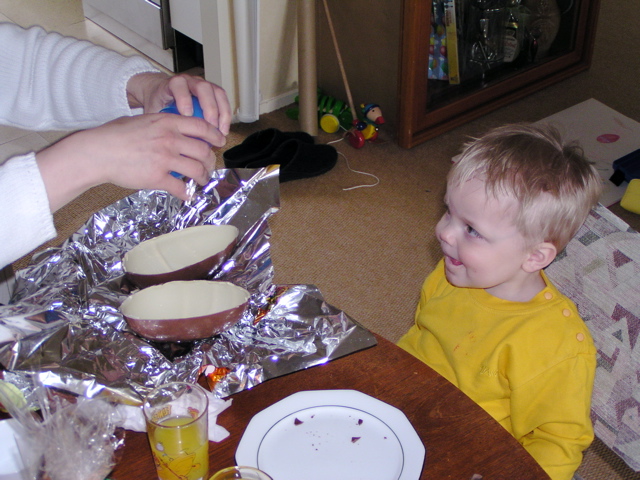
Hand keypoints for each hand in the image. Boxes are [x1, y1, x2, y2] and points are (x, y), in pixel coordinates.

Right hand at [36, 113, 220, 210]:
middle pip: (204, 151)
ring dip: (202, 177)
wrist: (97, 152)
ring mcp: (165, 159)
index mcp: (167, 122)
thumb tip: (176, 131)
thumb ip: (162, 125)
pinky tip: (187, 195)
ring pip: (196, 170)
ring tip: (201, 180)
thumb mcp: (143, 120)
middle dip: (211, 161)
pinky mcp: (157, 178)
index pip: (202, 127)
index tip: (220, 141)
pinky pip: (180, 188)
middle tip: (209, 166)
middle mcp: (170, 139)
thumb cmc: (115, 135)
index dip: (215, 135)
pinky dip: (187, 193)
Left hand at [127, 72, 231, 139]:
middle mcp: (190, 81)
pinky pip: (223, 100)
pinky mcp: (213, 92)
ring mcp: (204, 85)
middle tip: (210, 126)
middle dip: (209, 107)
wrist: (161, 93)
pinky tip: (223, 130)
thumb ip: (161, 122)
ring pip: (217, 92)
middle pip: (203, 87)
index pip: (179, 85)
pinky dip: (226, 115)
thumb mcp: (155, 112)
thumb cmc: (159, 104)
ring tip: (221, 131)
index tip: (187, 115)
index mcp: (173, 83)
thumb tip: (167, 140)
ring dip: (222, 112)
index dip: (184, 98)